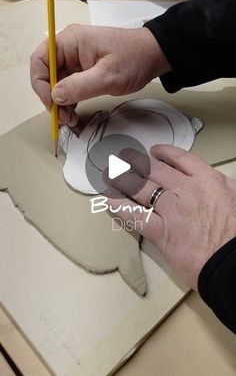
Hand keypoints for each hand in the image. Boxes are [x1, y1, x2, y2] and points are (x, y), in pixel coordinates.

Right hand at [30, 24, 169, 125]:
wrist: (153, 56)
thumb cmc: (134, 58)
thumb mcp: (108, 75)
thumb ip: (80, 86)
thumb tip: (55, 96)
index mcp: (70, 41)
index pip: (41, 60)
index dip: (40, 83)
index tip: (50, 103)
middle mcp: (69, 50)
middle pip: (46, 75)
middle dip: (51, 98)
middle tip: (62, 117)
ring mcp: (76, 62)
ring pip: (57, 85)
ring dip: (60, 104)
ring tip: (70, 119)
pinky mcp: (83, 72)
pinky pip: (69, 88)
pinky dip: (69, 102)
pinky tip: (74, 114)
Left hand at [105, 145, 235, 290]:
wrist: (234, 263)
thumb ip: (221, 188)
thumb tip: (214, 184)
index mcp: (207, 180)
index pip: (180, 158)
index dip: (163, 153)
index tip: (153, 151)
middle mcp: (186, 190)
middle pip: (154, 170)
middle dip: (135, 161)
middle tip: (123, 158)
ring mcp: (172, 210)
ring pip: (140, 188)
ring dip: (121, 179)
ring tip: (110, 174)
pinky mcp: (161, 233)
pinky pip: (134, 216)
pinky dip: (119, 206)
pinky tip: (109, 200)